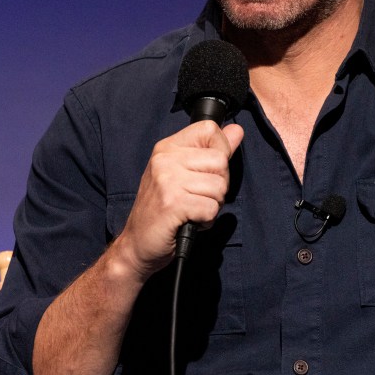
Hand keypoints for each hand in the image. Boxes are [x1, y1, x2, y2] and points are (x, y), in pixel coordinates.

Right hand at [111, 121, 244, 280]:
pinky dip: (207, 220)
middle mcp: (165, 159)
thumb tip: (237, 130)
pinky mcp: (172, 204)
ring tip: (192, 209)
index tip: (209, 170)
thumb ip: (212, 151)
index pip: (209, 129)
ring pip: (219, 187)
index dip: (221, 150)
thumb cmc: (163, 209)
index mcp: (167, 147)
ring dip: (213, 205)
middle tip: (198, 197)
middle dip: (219, 185)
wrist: (137, 244)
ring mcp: (167, 181)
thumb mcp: (184, 173)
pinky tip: (190, 221)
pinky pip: (211, 208)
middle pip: (220, 160)